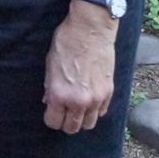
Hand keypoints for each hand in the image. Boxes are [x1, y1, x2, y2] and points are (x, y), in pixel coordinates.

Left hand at [42, 8, 116, 132]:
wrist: (90, 29)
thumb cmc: (66, 42)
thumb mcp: (50, 64)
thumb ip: (50, 86)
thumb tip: (49, 101)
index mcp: (60, 94)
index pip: (53, 122)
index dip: (51, 118)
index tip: (51, 111)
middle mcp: (78, 101)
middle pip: (72, 128)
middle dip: (65, 122)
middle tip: (63, 112)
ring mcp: (96, 98)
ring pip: (89, 125)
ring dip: (81, 119)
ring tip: (77, 108)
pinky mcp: (108, 92)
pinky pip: (101, 112)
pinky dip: (95, 110)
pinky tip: (90, 99)